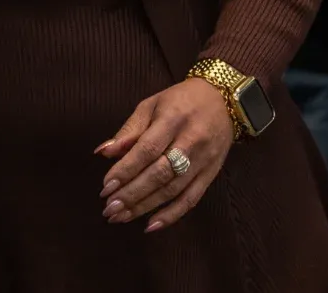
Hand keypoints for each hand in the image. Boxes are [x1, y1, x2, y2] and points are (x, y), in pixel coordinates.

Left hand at [96, 79, 234, 232]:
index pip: (147, 149)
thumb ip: (129, 130)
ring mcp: (203, 160)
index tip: (106, 186)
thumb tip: (103, 152)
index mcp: (173, 119)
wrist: (224, 101)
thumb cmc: (181, 101)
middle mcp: (191, 141)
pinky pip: (191, 199)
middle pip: (159, 173)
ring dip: (145, 207)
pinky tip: (151, 225)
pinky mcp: (211, 174)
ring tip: (121, 217)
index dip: (126, 170)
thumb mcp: (152, 105)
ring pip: (173, 190)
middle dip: (132, 194)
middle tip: (109, 208)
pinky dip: (172, 215)